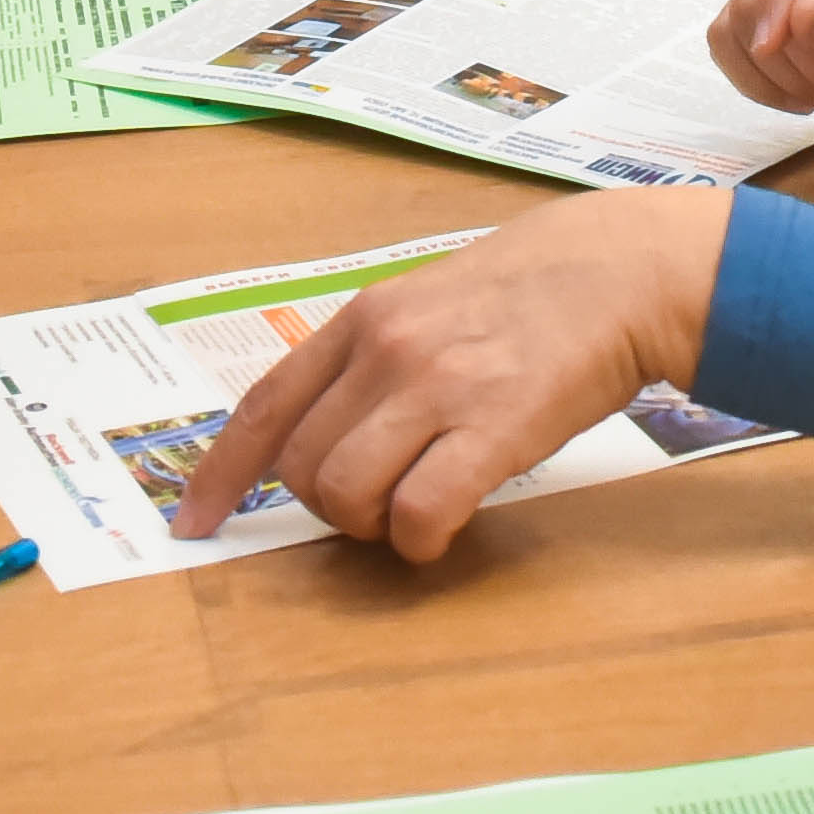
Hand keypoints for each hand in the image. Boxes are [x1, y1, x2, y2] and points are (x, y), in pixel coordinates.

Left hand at [168, 189, 731, 561]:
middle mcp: (386, 350)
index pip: (264, 406)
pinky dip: (421, 541)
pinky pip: (420, 513)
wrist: (619, 271)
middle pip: (303, 466)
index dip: (220, 474)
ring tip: (411, 511)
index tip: (194, 523)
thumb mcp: (426, 302)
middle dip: (326, 506)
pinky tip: (443, 530)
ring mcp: (437, 387)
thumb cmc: (528, 294)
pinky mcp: (494, 427)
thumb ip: (371, 358)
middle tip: (375, 502)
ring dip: (370, 527)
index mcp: (362, 320)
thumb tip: (326, 432)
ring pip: (348, 495)